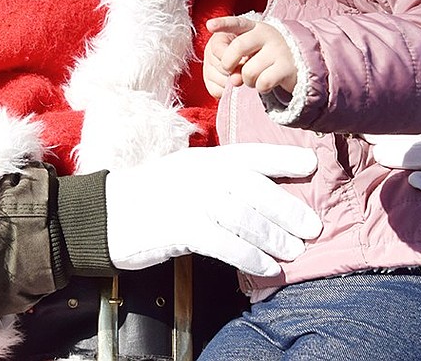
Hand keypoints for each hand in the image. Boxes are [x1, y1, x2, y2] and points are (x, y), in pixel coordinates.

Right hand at [105, 144, 321, 275]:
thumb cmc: (154, 196)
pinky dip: (249, 256)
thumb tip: (266, 196)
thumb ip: (221, 180)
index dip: (283, 158)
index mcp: (207, 159)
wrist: (107, 213)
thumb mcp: (188, 175)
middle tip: (313, 226)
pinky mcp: (180, 227)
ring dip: (273, 236)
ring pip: (244, 217)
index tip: (312, 165)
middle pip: (254, 188)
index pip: (251, 154)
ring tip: (294, 251)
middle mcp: (202, 174)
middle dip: (287, 208)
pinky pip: (224, 244)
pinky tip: (266, 267)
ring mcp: (191, 199)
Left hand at [206, 16, 297, 94]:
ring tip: (255, 76)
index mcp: (254, 27)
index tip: (209, 26)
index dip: (223, 24)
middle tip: (230, 69)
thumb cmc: (265, 55)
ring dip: (247, 80)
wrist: (298, 61)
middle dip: (227, 63)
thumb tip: (234, 80)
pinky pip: (262, 82)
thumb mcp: (251, 50)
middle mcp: (266, 34)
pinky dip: (260, 87)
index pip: (237, 23)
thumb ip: (236, 61)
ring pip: (248, 71)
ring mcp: (278, 50)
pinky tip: (266, 82)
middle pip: (238, 47)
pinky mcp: (286, 67)